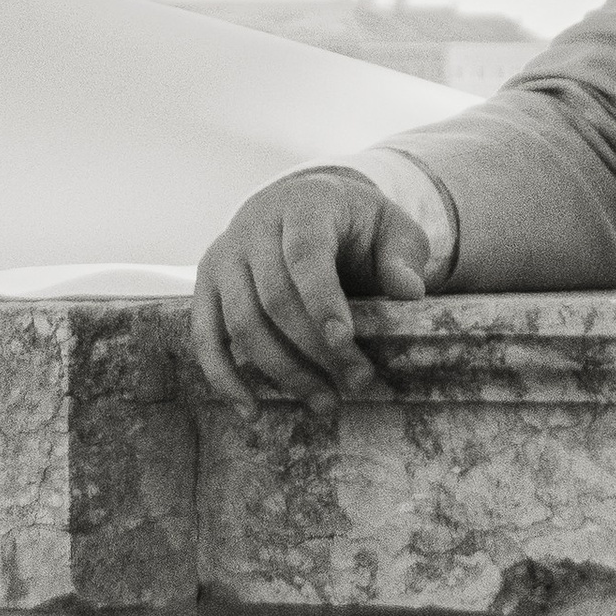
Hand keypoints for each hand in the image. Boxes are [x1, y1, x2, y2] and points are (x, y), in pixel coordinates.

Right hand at [190, 169, 433, 406]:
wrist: (303, 203)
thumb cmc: (354, 224)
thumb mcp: (389, 226)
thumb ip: (402, 255)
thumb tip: (409, 292)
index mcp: (303, 205)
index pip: (305, 253)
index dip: (322, 299)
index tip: (345, 340)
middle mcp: (253, 226)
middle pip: (274, 297)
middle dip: (315, 348)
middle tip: (358, 383)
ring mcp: (224, 256)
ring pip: (243, 323)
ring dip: (283, 370)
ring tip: (325, 402)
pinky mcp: (206, 286)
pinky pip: (205, 336)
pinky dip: (224, 378)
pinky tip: (252, 411)